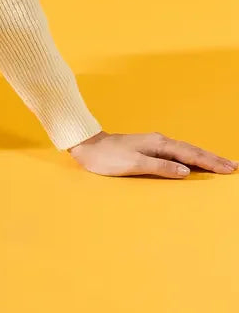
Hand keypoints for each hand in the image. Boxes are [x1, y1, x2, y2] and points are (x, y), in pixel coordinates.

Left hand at [67, 129, 237, 177]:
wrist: (88, 147)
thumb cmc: (108, 158)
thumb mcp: (133, 164)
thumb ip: (160, 167)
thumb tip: (185, 170)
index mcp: (158, 144)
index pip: (190, 154)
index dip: (210, 162)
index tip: (229, 168)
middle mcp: (159, 141)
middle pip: (192, 150)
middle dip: (214, 159)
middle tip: (234, 166)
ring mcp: (155, 144)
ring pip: (186, 151)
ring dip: (205, 158)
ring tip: (222, 163)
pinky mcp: (150, 149)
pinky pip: (178, 153)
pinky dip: (191, 157)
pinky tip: (195, 162)